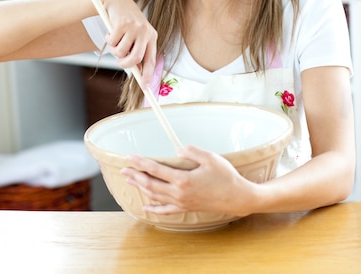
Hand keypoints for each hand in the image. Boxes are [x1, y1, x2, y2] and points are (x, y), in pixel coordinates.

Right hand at [95, 0, 157, 84]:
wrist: (117, 1)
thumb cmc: (127, 23)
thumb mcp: (136, 36)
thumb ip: (137, 50)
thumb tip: (137, 72)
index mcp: (152, 36)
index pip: (151, 60)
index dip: (147, 75)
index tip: (144, 88)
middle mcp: (145, 31)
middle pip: (135, 58)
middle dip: (125, 64)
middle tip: (120, 61)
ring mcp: (134, 26)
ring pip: (120, 52)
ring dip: (114, 50)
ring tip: (115, 41)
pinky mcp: (121, 23)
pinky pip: (111, 42)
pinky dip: (108, 40)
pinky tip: (111, 32)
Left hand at [121, 145, 254, 216]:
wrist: (237, 197)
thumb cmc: (225, 176)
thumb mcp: (210, 158)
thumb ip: (192, 151)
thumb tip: (177, 150)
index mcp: (183, 179)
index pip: (156, 169)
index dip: (141, 163)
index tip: (130, 157)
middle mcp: (179, 193)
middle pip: (151, 184)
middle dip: (136, 175)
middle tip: (123, 169)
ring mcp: (182, 202)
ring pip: (156, 196)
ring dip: (141, 188)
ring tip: (130, 181)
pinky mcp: (187, 207)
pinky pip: (166, 210)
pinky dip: (154, 208)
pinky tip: (145, 207)